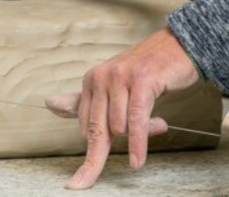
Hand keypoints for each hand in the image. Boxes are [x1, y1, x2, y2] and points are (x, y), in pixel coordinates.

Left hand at [55, 27, 199, 189]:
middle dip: (95, 159)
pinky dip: (138, 144)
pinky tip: (137, 161)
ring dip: (138, 137)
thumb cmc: (148, 70)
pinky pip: (136, 120)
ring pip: (119, 127)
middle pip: (97, 130)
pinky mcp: (142, 80)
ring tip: (156, 124)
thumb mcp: (113, 85)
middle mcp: (102, 76)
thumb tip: (50, 104)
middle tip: (85, 182)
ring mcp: (121, 77)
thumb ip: (85, 99)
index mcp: (91, 80)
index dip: (96, 148)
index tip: (84, 177)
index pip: (86, 125)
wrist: (179, 45)